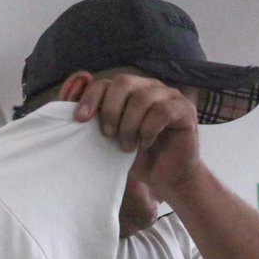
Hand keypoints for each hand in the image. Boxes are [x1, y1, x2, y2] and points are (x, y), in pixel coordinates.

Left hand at [72, 72, 201, 198]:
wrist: (167, 177)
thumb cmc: (137, 158)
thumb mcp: (111, 141)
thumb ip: (97, 124)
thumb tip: (72, 116)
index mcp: (130, 91)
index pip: (106, 82)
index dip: (91, 97)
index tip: (80, 119)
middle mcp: (150, 88)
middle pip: (124, 81)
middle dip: (110, 109)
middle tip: (107, 135)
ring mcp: (169, 96)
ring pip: (143, 97)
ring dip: (129, 124)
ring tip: (127, 146)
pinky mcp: (185, 110)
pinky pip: (163, 111)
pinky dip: (149, 129)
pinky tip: (146, 143)